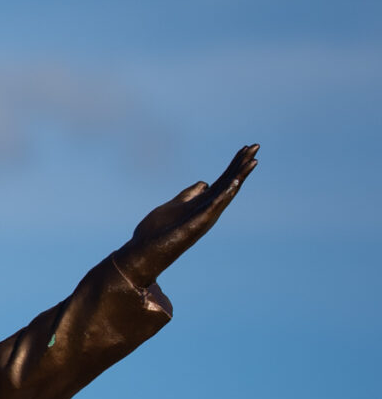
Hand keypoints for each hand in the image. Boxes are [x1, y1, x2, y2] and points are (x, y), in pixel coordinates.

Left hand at [121, 145, 256, 282]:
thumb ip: (189, 195)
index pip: (223, 180)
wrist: (143, 253)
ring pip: (225, 193)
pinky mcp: (195, 225)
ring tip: (252, 161)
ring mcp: (204, 217)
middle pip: (229, 182)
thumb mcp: (174, 205)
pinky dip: (223, 196)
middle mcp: (208, 209)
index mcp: (203, 203)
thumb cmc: (158, 232)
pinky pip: (212, 208)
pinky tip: (233, 183)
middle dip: (241, 164)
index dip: (234, 164)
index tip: (246, 148)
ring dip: (239, 177)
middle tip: (256, 146)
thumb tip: (204, 183)